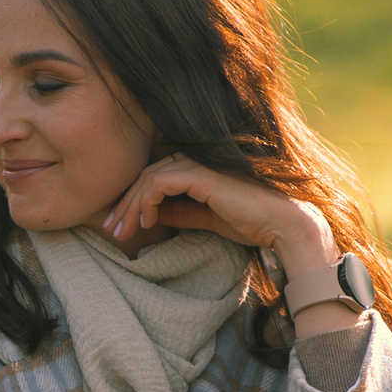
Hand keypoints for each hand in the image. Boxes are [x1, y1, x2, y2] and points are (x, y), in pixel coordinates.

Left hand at [101, 154, 335, 268]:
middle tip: (111, 229)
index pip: (153, 178)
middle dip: (124, 204)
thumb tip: (153, 215)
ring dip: (131, 206)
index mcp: (197, 168)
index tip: (119, 226)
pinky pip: (160, 183)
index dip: (132, 201)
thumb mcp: (205, 218)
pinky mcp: (202, 174)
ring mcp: (199, 164)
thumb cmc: (250, 221)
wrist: (281, 224)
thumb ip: (180, 212)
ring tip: (121, 231)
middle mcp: (196, 160)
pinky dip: (147, 201)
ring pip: (148, 178)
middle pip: (145, 175)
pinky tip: (145, 222)